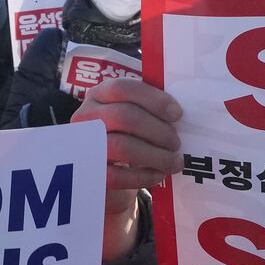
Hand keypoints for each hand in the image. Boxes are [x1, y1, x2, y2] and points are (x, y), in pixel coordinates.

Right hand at [71, 77, 182, 258]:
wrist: (108, 173)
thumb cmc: (129, 137)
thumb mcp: (137, 115)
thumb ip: (151, 109)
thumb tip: (180, 113)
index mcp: (100, 94)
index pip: (123, 88)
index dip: (153, 99)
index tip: (177, 114)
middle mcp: (87, 116)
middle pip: (124, 116)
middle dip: (157, 130)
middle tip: (176, 143)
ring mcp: (85, 145)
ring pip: (121, 146)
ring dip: (155, 155)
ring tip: (174, 162)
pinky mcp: (90, 172)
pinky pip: (117, 175)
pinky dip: (143, 176)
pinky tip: (158, 175)